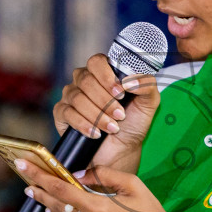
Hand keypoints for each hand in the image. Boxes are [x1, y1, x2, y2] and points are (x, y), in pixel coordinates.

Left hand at [15, 159, 187, 211]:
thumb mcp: (133, 184)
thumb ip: (103, 175)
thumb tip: (77, 174)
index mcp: (98, 208)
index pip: (60, 190)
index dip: (39, 177)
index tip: (23, 167)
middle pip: (56, 209)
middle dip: (41, 196)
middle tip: (30, 187)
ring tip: (51, 205)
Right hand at [53, 54, 160, 172]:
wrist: (123, 149)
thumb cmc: (133, 122)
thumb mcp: (148, 102)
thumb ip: (146, 84)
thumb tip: (130, 81)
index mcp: (103, 73)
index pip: (96, 61)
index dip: (107, 76)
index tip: (121, 93)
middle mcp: (84, 81)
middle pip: (86, 80)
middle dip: (105, 101)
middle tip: (120, 115)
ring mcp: (71, 96)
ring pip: (77, 98)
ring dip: (97, 115)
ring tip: (112, 127)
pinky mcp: (62, 114)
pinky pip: (67, 113)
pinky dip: (84, 124)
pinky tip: (96, 134)